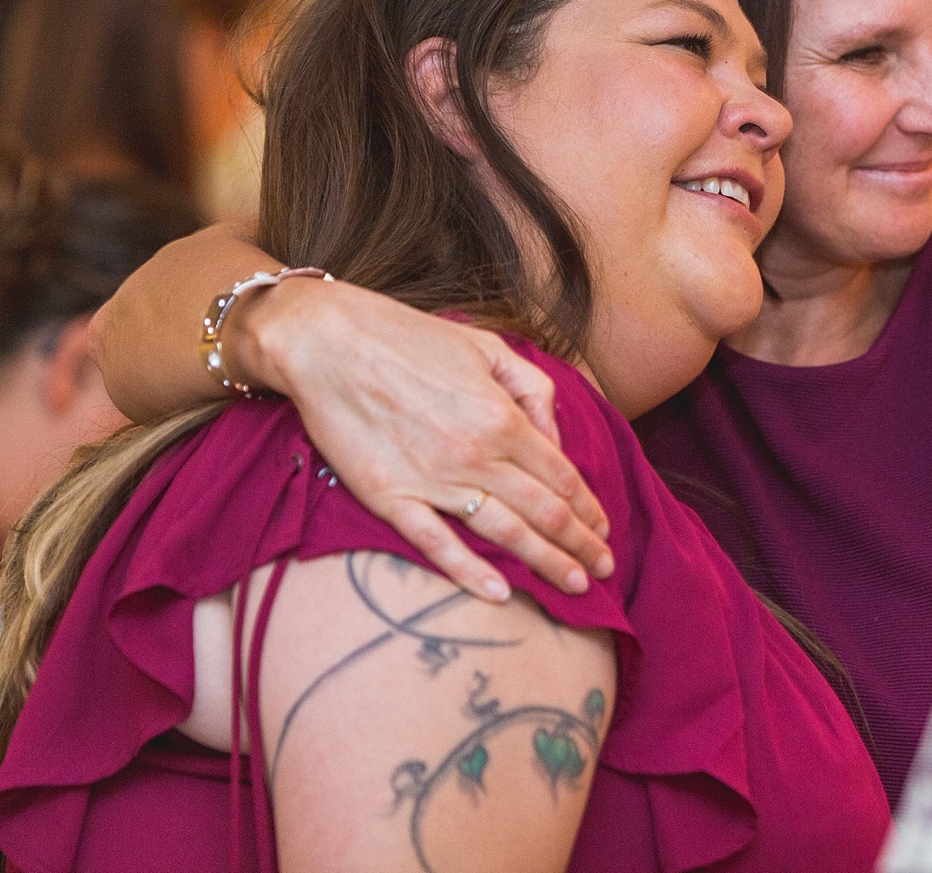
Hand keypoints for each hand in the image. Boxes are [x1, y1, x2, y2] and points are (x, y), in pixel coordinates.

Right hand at [228, 277, 613, 601]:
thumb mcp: (487, 348)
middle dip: (580, 544)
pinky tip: (501, 594)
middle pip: (543, 512)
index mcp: (501, 417)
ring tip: (576, 587)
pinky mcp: (389, 498)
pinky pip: (437, 545)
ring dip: (546, 563)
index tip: (603, 529)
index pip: (560, 475)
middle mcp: (476, 454)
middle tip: (604, 570)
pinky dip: (471, 573)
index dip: (588, 507)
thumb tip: (556, 436)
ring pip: (504, 534)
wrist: (327, 342)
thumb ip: (533, 391)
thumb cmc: (408, 338)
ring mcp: (433, 480)